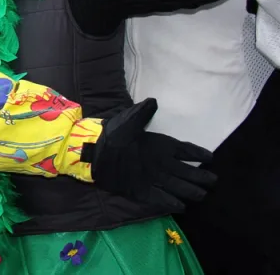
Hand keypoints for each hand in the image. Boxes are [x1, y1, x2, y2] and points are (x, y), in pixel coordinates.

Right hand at [83, 99, 215, 210]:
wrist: (95, 152)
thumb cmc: (114, 134)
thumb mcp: (130, 119)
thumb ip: (144, 112)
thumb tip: (154, 101)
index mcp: (162, 145)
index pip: (188, 151)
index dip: (201, 155)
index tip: (210, 158)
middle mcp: (163, 164)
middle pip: (190, 173)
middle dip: (204, 178)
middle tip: (213, 181)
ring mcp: (155, 179)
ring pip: (181, 189)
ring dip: (194, 192)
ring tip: (202, 195)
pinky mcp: (144, 192)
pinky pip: (163, 200)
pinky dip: (174, 204)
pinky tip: (182, 207)